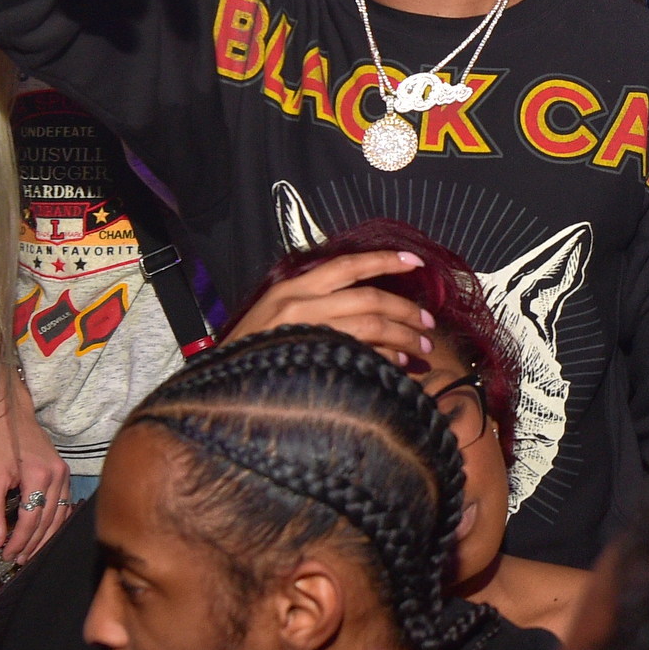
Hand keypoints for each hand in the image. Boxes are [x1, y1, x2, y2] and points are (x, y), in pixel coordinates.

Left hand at [0, 381, 72, 564]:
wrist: (13, 415)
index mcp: (38, 475)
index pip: (31, 519)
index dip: (19, 541)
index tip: (6, 554)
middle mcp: (57, 476)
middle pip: (47, 521)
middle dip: (32, 544)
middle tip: (17, 560)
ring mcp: (65, 475)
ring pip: (59, 517)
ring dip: (45, 538)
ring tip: (30, 554)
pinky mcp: (66, 473)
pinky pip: (64, 506)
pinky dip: (56, 524)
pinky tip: (46, 535)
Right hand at [228, 251, 435, 366]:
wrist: (219, 388)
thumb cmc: (251, 352)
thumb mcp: (276, 314)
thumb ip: (314, 304)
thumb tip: (366, 308)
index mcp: (294, 288)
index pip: (348, 265)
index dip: (385, 261)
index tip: (414, 262)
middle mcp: (301, 305)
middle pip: (370, 300)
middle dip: (406, 311)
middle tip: (428, 324)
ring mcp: (309, 333)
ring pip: (373, 327)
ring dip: (405, 338)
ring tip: (424, 349)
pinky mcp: (315, 360)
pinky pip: (363, 355)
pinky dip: (386, 359)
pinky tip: (400, 366)